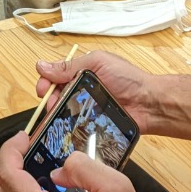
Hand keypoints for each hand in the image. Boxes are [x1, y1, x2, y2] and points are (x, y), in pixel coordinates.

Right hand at [35, 50, 154, 133]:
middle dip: (49, 100)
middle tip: (53, 105)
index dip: (46, 82)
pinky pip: (73, 126)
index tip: (44, 89)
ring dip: (56, 114)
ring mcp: (84, 108)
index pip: (54, 76)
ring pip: (61, 113)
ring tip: (59, 117)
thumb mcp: (97, 63)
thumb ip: (70, 65)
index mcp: (81, 73)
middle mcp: (80, 90)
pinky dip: (66, 127)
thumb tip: (42, 66)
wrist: (148, 103)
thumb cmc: (128, 79)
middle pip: (55, 96)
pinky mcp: (89, 124)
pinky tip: (64, 129)